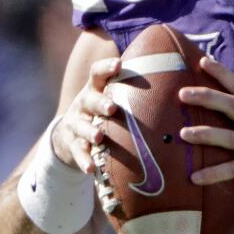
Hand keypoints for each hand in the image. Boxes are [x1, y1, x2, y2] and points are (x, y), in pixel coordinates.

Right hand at [52, 56, 119, 173]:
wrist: (66, 137)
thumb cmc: (98, 113)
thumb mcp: (107, 98)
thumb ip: (129, 90)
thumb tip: (168, 75)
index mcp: (95, 90)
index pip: (97, 74)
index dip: (106, 67)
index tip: (119, 64)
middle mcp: (83, 105)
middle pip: (89, 100)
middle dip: (100, 103)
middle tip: (112, 108)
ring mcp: (75, 124)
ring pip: (81, 127)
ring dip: (90, 132)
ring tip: (99, 137)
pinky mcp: (71, 144)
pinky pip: (77, 152)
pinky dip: (84, 160)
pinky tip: (91, 168)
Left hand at [178, 56, 233, 208]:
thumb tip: (221, 101)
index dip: (223, 73)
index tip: (204, 61)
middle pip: (233, 106)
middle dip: (207, 97)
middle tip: (183, 93)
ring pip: (229, 137)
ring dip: (205, 134)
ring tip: (183, 134)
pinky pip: (231, 170)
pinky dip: (212, 174)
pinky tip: (194, 178)